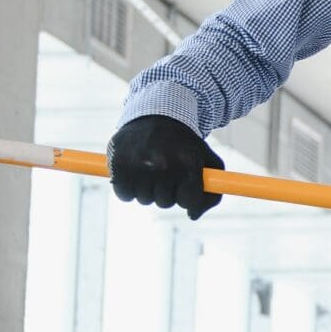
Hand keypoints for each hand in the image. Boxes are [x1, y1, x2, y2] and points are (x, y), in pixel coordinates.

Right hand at [107, 115, 224, 219]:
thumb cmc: (185, 145)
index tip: (184, 188)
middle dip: (167, 193)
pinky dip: (128, 189)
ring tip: (151, 170)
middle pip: (165, 202)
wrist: (157, 116)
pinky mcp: (118, 163)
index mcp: (189, 161)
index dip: (187, 198)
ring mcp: (139, 163)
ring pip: (144, 200)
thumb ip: (212, 192)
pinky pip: (124, 194)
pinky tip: (135, 174)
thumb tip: (193, 215)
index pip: (189, 200)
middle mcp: (164, 162)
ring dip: (148, 190)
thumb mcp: (208, 161)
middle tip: (167, 174)